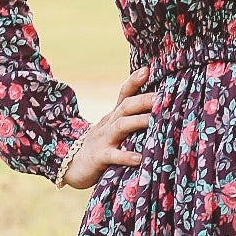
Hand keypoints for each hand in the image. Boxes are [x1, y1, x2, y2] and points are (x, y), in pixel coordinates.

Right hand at [59, 67, 158, 188]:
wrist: (72, 165)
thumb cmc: (102, 146)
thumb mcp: (115, 128)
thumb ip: (132, 119)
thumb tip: (159, 108)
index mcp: (114, 115)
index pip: (124, 94)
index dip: (134, 81)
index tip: (147, 69)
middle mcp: (109, 123)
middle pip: (125, 106)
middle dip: (144, 100)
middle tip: (163, 98)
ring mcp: (103, 139)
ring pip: (121, 126)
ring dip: (138, 122)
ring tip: (155, 122)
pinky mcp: (99, 157)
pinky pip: (113, 156)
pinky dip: (126, 156)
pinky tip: (139, 158)